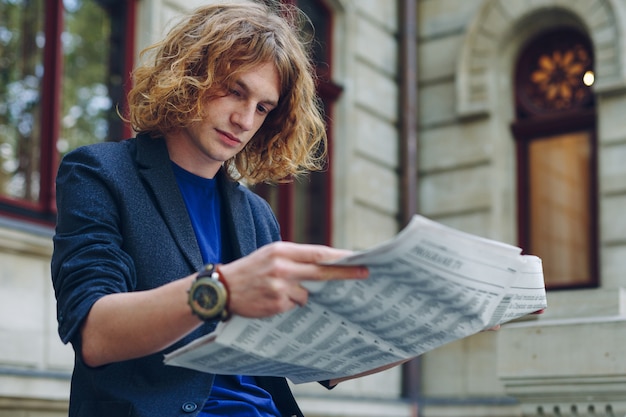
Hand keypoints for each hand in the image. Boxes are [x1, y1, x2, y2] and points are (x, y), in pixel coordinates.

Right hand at [218, 241, 367, 317]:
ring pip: (307, 293)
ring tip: (277, 289)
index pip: (317, 253)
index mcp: (281, 250)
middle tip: (364, 273)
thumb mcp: (270, 255)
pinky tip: (272, 299)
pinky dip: (289, 303)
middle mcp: (282, 267)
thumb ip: (295, 258)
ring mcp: (279, 287)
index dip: (338, 257)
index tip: (357, 258)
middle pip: (321, 271)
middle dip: (344, 273)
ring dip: (301, 293)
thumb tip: (324, 264)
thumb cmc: (250, 270)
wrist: (221, 289)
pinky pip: (294, 305)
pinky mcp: (276, 304)